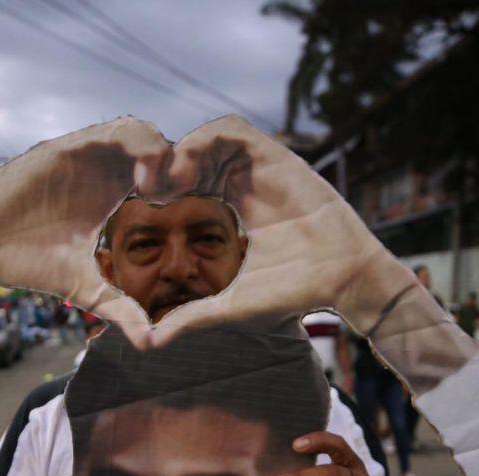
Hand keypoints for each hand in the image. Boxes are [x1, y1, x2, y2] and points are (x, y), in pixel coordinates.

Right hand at [0, 118, 170, 341]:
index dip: (181, 186)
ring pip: (140, 131)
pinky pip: (114, 131)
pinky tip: (143, 184)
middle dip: (179, 166)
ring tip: (161, 192)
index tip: (189, 214)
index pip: (158, 173)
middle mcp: (100, 169)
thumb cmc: (24, 261)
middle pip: (157, 147)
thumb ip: (120, 308)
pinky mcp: (66, 148)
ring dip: (162, 154)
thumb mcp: (84, 289)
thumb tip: (152, 342)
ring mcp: (84, 154)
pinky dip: (139, 148)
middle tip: (185, 198)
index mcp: (110, 193)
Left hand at [145, 117, 473, 393]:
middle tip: (139, 191)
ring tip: (159, 183)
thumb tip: (148, 342)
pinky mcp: (274, 155)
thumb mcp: (228, 305)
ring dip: (177, 152)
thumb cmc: (291, 293)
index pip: (187, 187)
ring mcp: (258, 168)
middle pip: (191, 158)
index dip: (160, 193)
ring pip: (206, 139)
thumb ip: (189, 317)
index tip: (138, 213)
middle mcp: (243, 184)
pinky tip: (185, 173)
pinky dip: (202, 141)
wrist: (339, 278)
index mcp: (230, 211)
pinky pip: (231, 129)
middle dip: (162, 168)